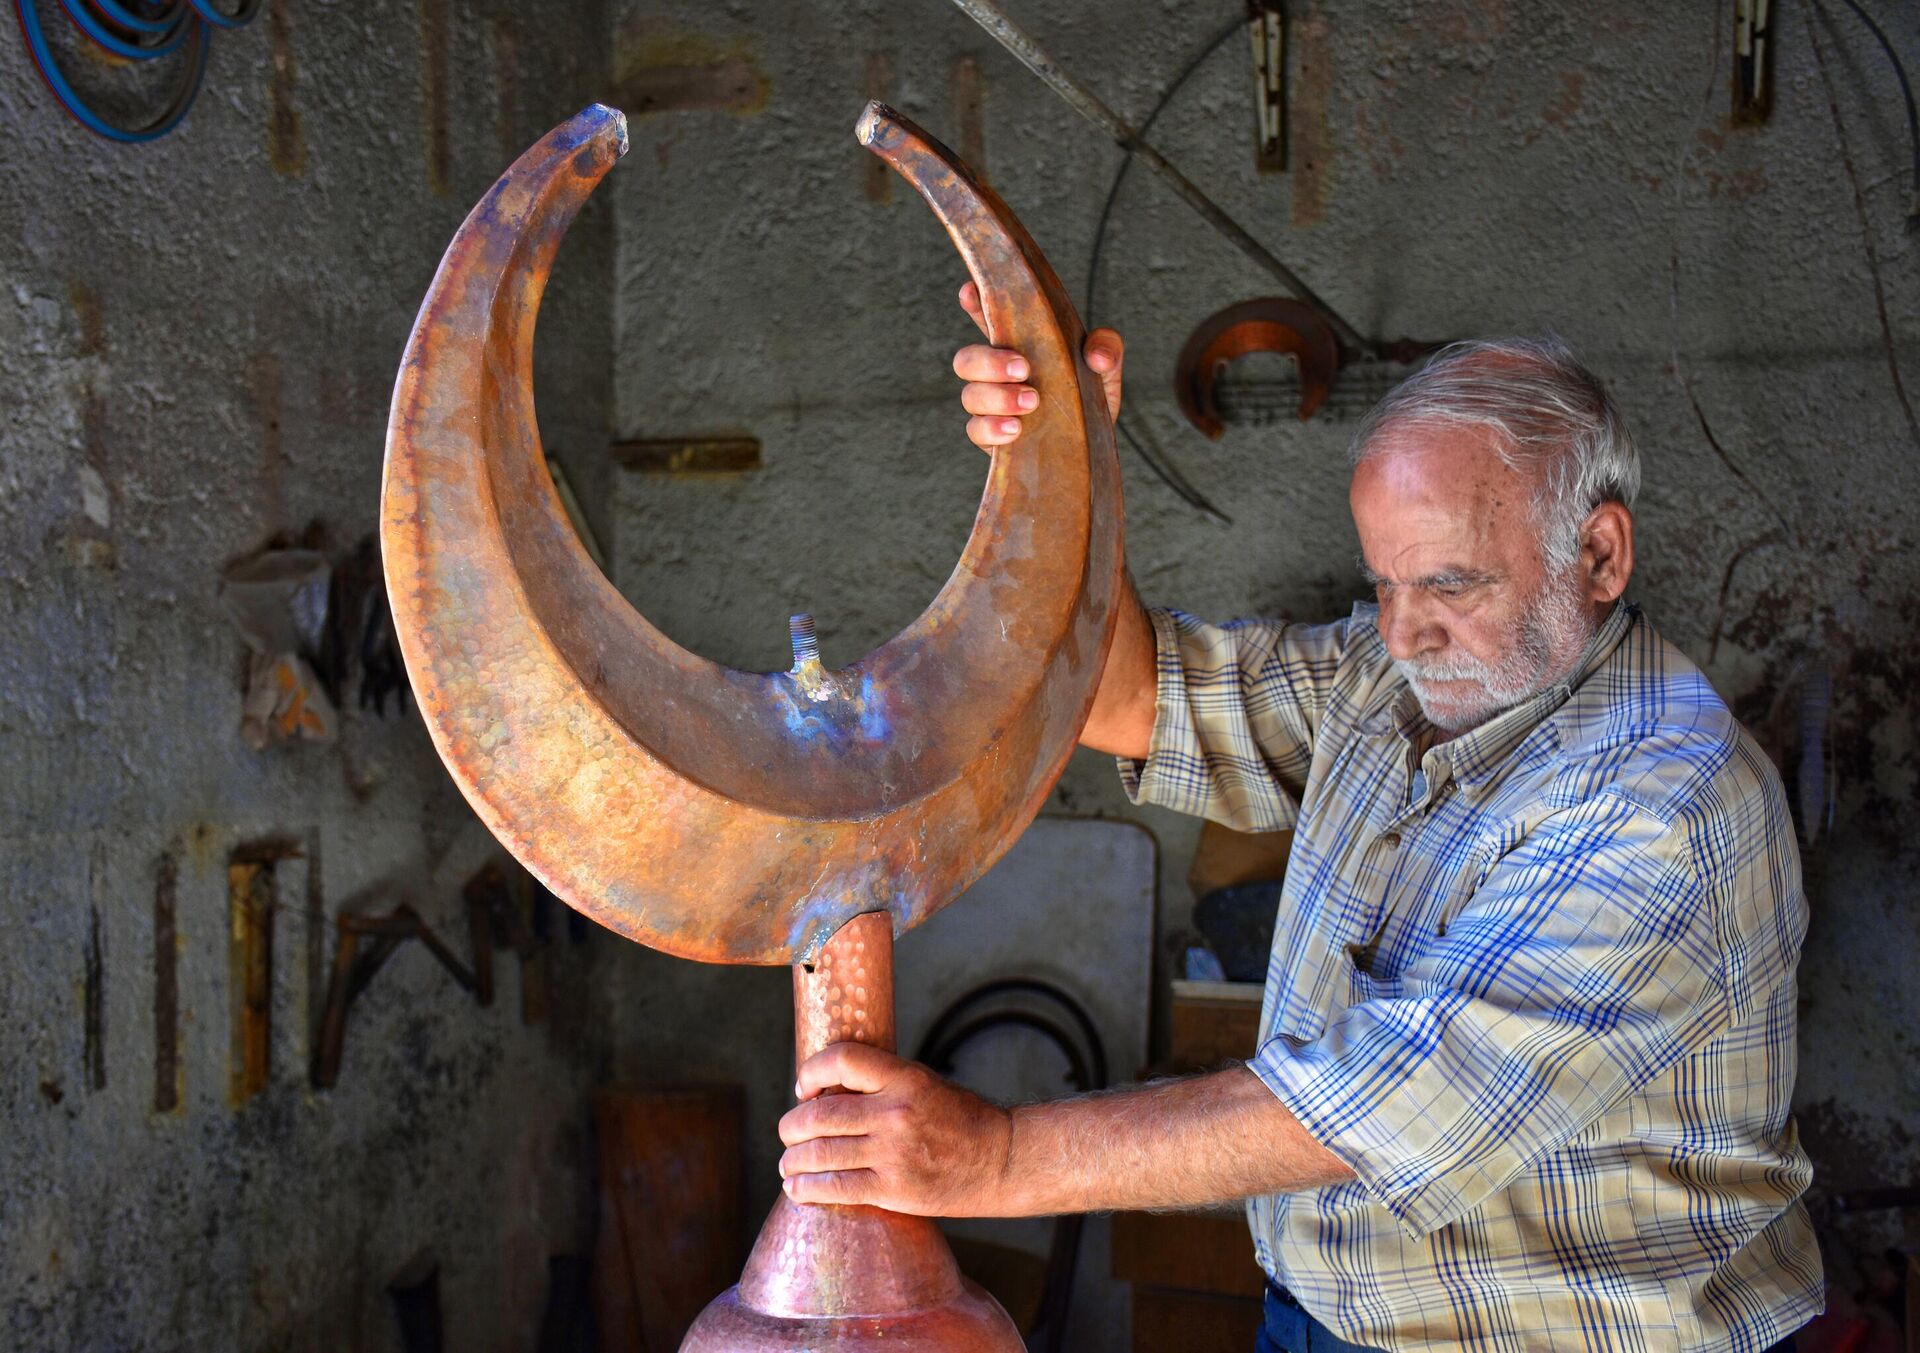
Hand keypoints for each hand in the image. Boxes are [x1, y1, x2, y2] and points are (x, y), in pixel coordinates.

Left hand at [777, 1041, 1012, 1215]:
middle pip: (819, 1115)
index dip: (811, 1071)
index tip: (803, 1088)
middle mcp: (895, 1113)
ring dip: (792, 1160)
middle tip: (787, 1133)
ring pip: (821, 1154)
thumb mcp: (922, 1084)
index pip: (842, 1060)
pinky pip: (837, 1188)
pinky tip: (797, 1188)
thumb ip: (879, 1085)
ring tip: (786, 1164)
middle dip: (792, 1126)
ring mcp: (893, 1153)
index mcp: (904, 1078)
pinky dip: (808, 1189)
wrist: (1000, 1160)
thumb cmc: (959, 1118)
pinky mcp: (894, 1189)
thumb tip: (823, 1092)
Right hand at [953, 280, 1124, 450]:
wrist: (1090, 446)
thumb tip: (1097, 355)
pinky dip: (992, 428)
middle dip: (990, 361)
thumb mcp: (1105, 370)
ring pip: (970, 396)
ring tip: (1031, 402)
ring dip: (997, 397)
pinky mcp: (992, 437)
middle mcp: (996, 375)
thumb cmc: (1087, 400)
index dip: (973, 303)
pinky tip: (1015, 429)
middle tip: (1024, 369)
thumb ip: (1107, 348)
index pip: (987, 318)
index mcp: (1018, 347)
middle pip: (966, 360)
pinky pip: (976, 431)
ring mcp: (991, 407)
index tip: (971, 292)